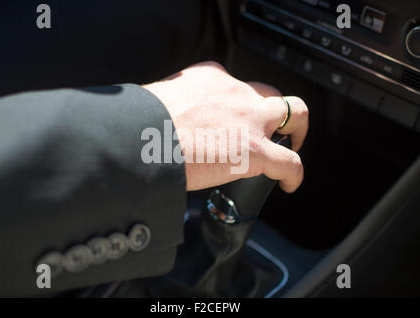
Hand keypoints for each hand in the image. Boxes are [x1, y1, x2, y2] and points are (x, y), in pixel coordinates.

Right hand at [143, 61, 308, 191]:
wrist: (141, 138)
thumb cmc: (143, 123)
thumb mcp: (163, 100)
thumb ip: (178, 106)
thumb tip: (172, 124)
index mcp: (212, 79)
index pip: (238, 87)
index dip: (242, 104)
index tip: (237, 119)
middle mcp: (236, 93)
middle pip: (271, 95)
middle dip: (277, 112)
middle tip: (273, 129)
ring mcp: (249, 120)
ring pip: (295, 114)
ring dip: (297, 132)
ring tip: (293, 148)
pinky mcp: (255, 150)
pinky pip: (290, 161)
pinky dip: (294, 174)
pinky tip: (289, 184)